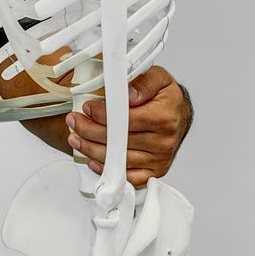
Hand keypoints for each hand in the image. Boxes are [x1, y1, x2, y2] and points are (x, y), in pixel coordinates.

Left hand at [64, 66, 192, 186]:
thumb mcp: (159, 78)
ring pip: (119, 161)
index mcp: (164, 118)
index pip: (127, 120)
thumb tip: (128, 95)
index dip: (103, 115)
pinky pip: (128, 177)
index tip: (87, 108)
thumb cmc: (166, 97)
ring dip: (92, 150)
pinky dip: (107, 170)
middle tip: (74, 121)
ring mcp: (159, 160)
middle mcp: (163, 142)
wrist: (180, 115)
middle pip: (119, 142)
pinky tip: (92, 160)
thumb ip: (144, 82)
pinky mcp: (155, 171)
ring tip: (76, 138)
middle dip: (90, 131)